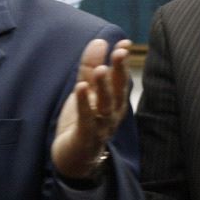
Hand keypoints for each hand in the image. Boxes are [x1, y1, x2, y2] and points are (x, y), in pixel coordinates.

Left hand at [51, 39, 130, 179]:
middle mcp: (112, 113)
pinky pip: (87, 119)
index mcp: (114, 101)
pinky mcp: (86, 137)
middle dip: (120, 71)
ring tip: (101, 69)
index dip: (122, 62)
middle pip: (118, 90)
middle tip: (120, 52)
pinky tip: (81, 88)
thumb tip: (100, 41)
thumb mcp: (86, 90)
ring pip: (105, 105)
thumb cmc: (84, 121)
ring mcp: (100, 126)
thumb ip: (91, 66)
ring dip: (104, 87)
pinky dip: (84, 104)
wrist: (74, 158)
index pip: (121, 78)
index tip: (125, 43)